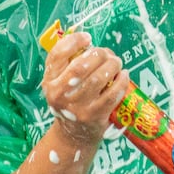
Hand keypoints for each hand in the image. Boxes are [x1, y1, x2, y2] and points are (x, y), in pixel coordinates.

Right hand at [41, 31, 128, 146]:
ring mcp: (78, 107)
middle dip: (99, 54)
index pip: (57, 54)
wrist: (73, 135)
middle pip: (81, 65)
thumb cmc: (69, 101)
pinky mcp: (95, 116)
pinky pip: (112, 94)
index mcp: (49, 82)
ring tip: (116, 63)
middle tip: (107, 54)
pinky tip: (124, 75)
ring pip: (98, 78)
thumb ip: (67, 62)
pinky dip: (122, 81)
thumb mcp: (59, 83)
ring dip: (112, 65)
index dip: (74, 41)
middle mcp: (60, 95)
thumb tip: (88, 41)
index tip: (88, 38)